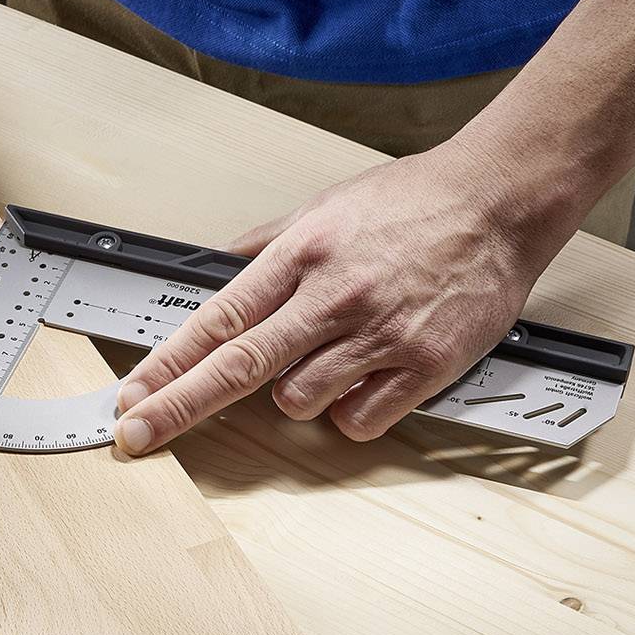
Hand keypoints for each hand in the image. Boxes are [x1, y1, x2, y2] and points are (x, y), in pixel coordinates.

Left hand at [112, 142, 575, 452]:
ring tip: (330, 356)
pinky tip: (366, 377)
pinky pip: (358, 419)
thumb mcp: (327, 206)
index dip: (167, 364)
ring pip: (298, 401)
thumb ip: (270, 246)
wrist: (501, 199)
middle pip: (238, 367)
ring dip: (297, 393)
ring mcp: (378, 335)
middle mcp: (334, 297)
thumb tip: (219, 268)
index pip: (217, 319)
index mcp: (302, 254)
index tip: (133, 395)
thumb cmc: (418, 201)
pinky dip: (351, 410)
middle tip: (137, 434)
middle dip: (178, 405)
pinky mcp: (422, 366)